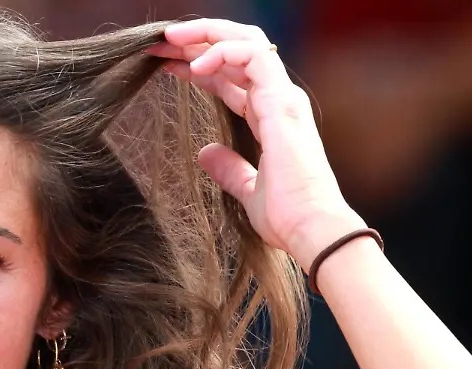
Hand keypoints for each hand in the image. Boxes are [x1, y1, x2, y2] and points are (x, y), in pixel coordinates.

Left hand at [146, 19, 364, 269]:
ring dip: (205, 36)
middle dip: (199, 41)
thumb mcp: (247, 191)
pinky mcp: (282, 102)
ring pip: (247, 42)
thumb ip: (229, 170)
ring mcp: (284, 98)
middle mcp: (280, 101)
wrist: (310, 230)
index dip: (201, 66)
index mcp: (272, 118)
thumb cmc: (286, 217)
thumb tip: (205, 153)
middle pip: (239, 51)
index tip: (166, 66)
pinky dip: (222, 53)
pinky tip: (194, 67)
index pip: (234, 77)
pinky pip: (253, 56)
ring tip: (169, 42)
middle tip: (161, 44)